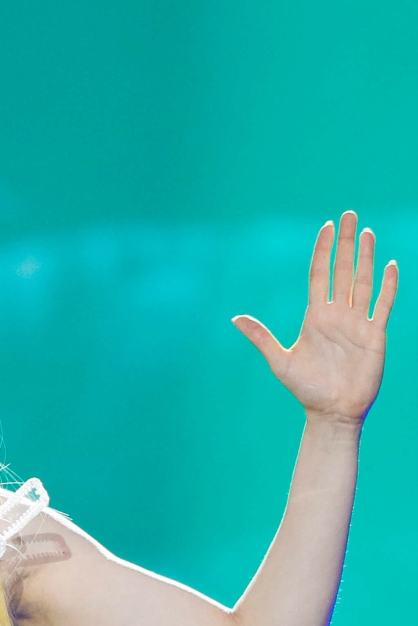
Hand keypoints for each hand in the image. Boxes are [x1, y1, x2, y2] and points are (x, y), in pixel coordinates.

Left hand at [233, 211, 397, 423]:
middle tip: (349, 214)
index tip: (326, 227)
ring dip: (366, 257)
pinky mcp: (375, 334)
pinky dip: (388, 286)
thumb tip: (234, 318)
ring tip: (368, 232)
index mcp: (315, 316)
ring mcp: (358, 322)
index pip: (319, 275)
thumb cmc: (306, 388)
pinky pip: (383, 305)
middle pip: (342, 270)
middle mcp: (337, 314)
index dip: (322, 251)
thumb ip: (261, 337)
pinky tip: (391, 266)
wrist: (332, 410)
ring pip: (363, 281)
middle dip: (345, 243)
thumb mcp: (279, 361)